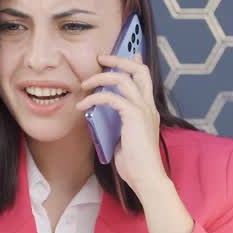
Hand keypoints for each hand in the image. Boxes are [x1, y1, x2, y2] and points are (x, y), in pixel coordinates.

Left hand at [76, 54, 167, 194]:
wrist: (146, 177)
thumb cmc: (136, 164)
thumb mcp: (125, 139)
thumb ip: (118, 124)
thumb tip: (103, 118)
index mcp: (149, 110)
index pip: (145, 78)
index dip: (134, 64)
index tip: (124, 55)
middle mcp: (149, 106)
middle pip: (139, 70)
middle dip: (119, 60)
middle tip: (101, 58)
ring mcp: (143, 110)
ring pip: (123, 79)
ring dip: (101, 77)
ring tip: (85, 84)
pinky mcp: (133, 116)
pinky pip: (111, 98)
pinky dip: (94, 98)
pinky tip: (83, 105)